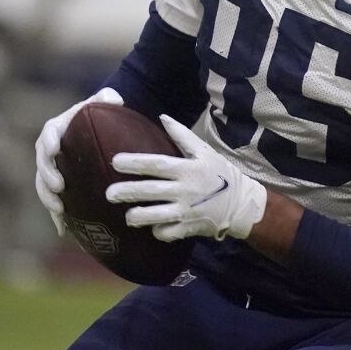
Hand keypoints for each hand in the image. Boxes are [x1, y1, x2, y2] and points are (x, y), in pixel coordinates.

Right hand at [34, 87, 124, 235]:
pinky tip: (64, 231)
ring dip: (48, 198)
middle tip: (60, 187)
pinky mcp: (60, 185)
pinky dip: (57, 216)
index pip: (48, 134)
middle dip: (47, 176)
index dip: (49, 142)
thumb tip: (114, 99)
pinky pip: (54, 201)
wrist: (102, 129)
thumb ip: (108, 98)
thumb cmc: (103, 113)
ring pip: (43, 185)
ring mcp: (53, 169)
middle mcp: (50, 150)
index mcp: (58, 128)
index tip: (54, 150)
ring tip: (60, 210)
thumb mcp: (106, 101)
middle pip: (42, 164)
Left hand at [105, 115, 267, 240]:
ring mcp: (186, 211)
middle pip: (151, 191)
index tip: (115, 161)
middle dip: (127, 192)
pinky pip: (167, 233)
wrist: (241, 203)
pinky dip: (157, 231)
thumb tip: (162, 117)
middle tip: (108, 194)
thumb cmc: (220, 174)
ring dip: (138, 216)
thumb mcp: (204, 151)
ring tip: (127, 216)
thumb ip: (182, 136)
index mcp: (188, 169)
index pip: (157, 164)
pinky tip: (152, 226)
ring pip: (155, 216)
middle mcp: (185, 190)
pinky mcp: (189, 228)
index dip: (135, 163)